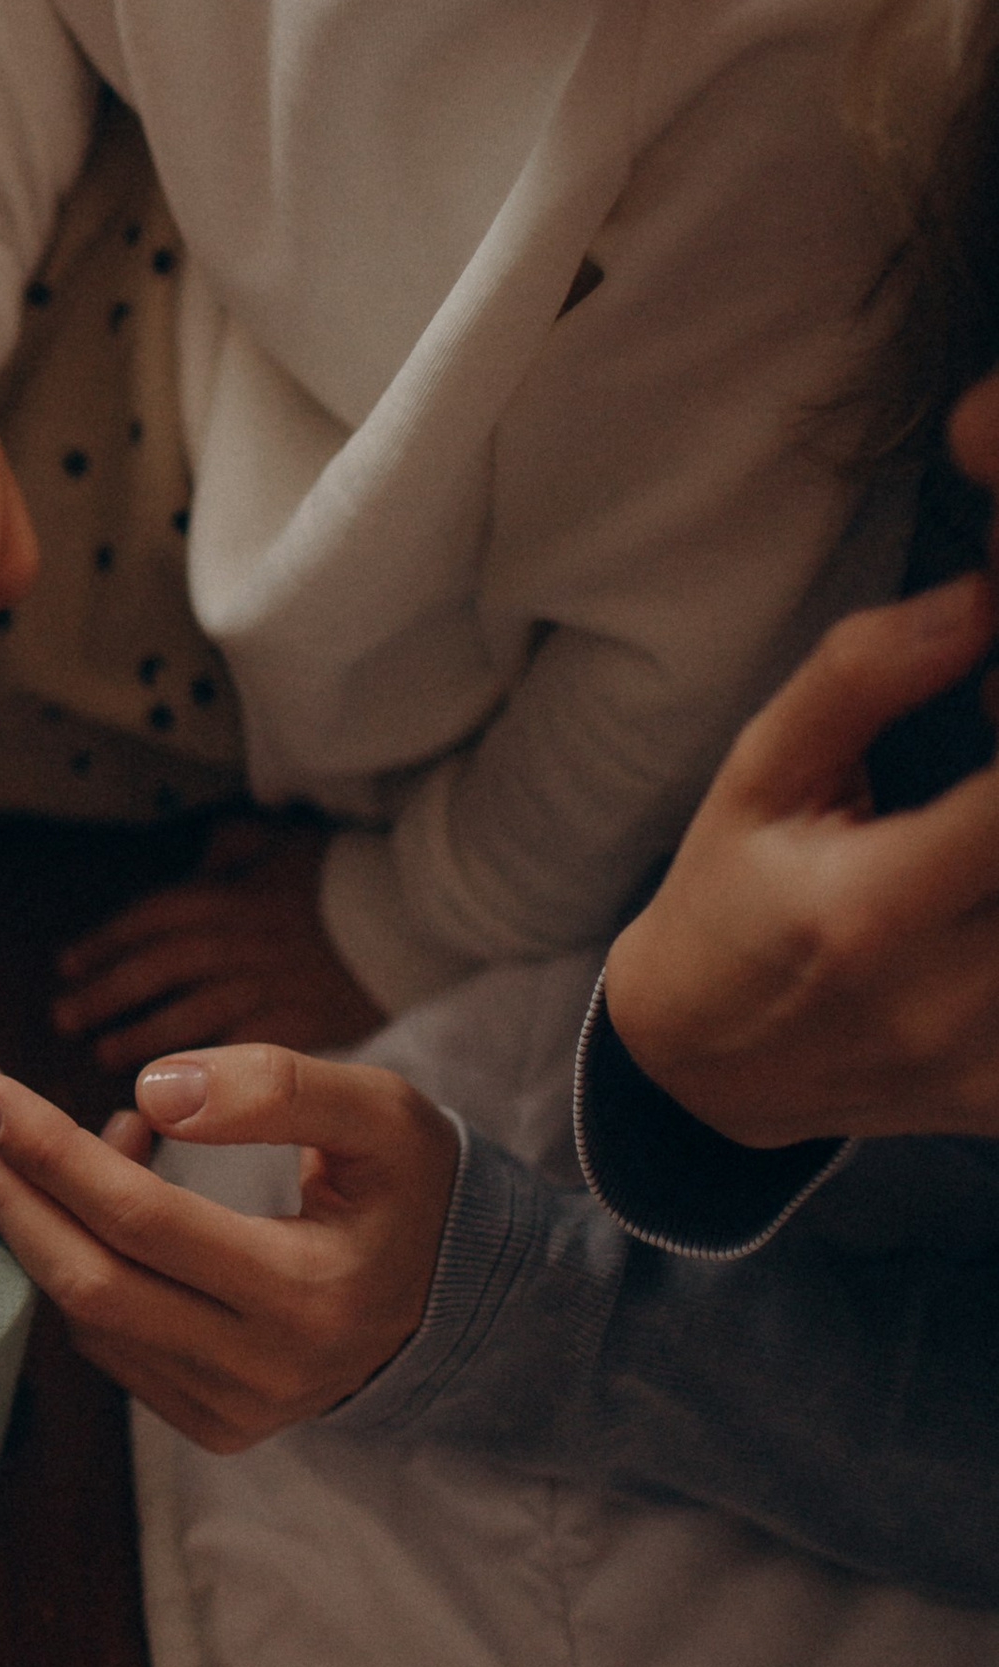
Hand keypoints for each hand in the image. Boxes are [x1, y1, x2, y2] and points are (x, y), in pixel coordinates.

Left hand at [0, 1044, 459, 1450]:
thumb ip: (275, 1087)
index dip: (51, 1153)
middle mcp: (269, 1372)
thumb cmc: (409, 1186)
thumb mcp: (378, 1111)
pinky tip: (109, 1203)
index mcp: (312, 1295)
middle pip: (92, 1283)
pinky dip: (83, 1267)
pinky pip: (110, 1347)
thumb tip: (151, 1092)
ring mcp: (237, 1411)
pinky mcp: (214, 1427)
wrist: (456, 1294)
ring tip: (72, 1142)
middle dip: (15, 1195)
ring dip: (49, 1223)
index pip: (142, 1221)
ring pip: (90, 1320)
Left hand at [51, 812, 378, 1068]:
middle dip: (107, 993)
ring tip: (103, 1053)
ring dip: (141, 1036)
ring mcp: (273, 985)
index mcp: (233, 896)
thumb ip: (233, 848)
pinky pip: (241, 1051)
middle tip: (65, 1019)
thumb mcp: (283, 841)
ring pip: (193, 1015)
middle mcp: (244, 942)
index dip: (105, 942)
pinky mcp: (304, 1025)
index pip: (153, 918)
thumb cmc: (342, 874)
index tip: (67, 965)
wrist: (418, 910)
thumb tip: (200, 856)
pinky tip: (172, 1092)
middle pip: (160, 967)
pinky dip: (203, 1072)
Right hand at [603, 566, 998, 1145]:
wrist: (697, 1068)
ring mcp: (982, 1064)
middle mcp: (939, 1000)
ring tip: (974, 849)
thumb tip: (980, 598)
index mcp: (868, 911)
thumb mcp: (758, 775)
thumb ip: (862, 678)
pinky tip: (978, 905)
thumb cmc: (728, 898)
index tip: (998, 707)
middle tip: (983, 783)